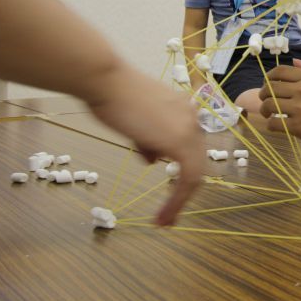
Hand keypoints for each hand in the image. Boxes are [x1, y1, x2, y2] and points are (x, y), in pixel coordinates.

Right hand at [85, 64, 204, 225]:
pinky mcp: (181, 140)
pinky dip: (176, 200)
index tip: (171, 192)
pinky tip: (162, 216)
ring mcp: (189, 127)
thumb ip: (148, 139)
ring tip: (164, 221)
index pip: (190, 146)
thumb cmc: (110, 94)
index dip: (183, 171)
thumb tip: (152, 158)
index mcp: (181, 109)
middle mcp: (191, 117)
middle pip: (196, 161)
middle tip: (169, 215)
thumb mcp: (134, 121)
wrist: (104, 80)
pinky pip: (188, 177)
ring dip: (179, 200)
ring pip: (195, 173)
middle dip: (183, 191)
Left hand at [257, 59, 300, 154]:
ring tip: (267, 113)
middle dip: (263, 94)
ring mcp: (299, 108)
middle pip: (270, 88)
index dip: (268, 77)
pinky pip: (273, 123)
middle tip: (265, 100)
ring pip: (269, 105)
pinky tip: (274, 125)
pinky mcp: (297, 126)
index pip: (279, 72)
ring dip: (264, 110)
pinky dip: (270, 124)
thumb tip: (294, 61)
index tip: (267, 84)